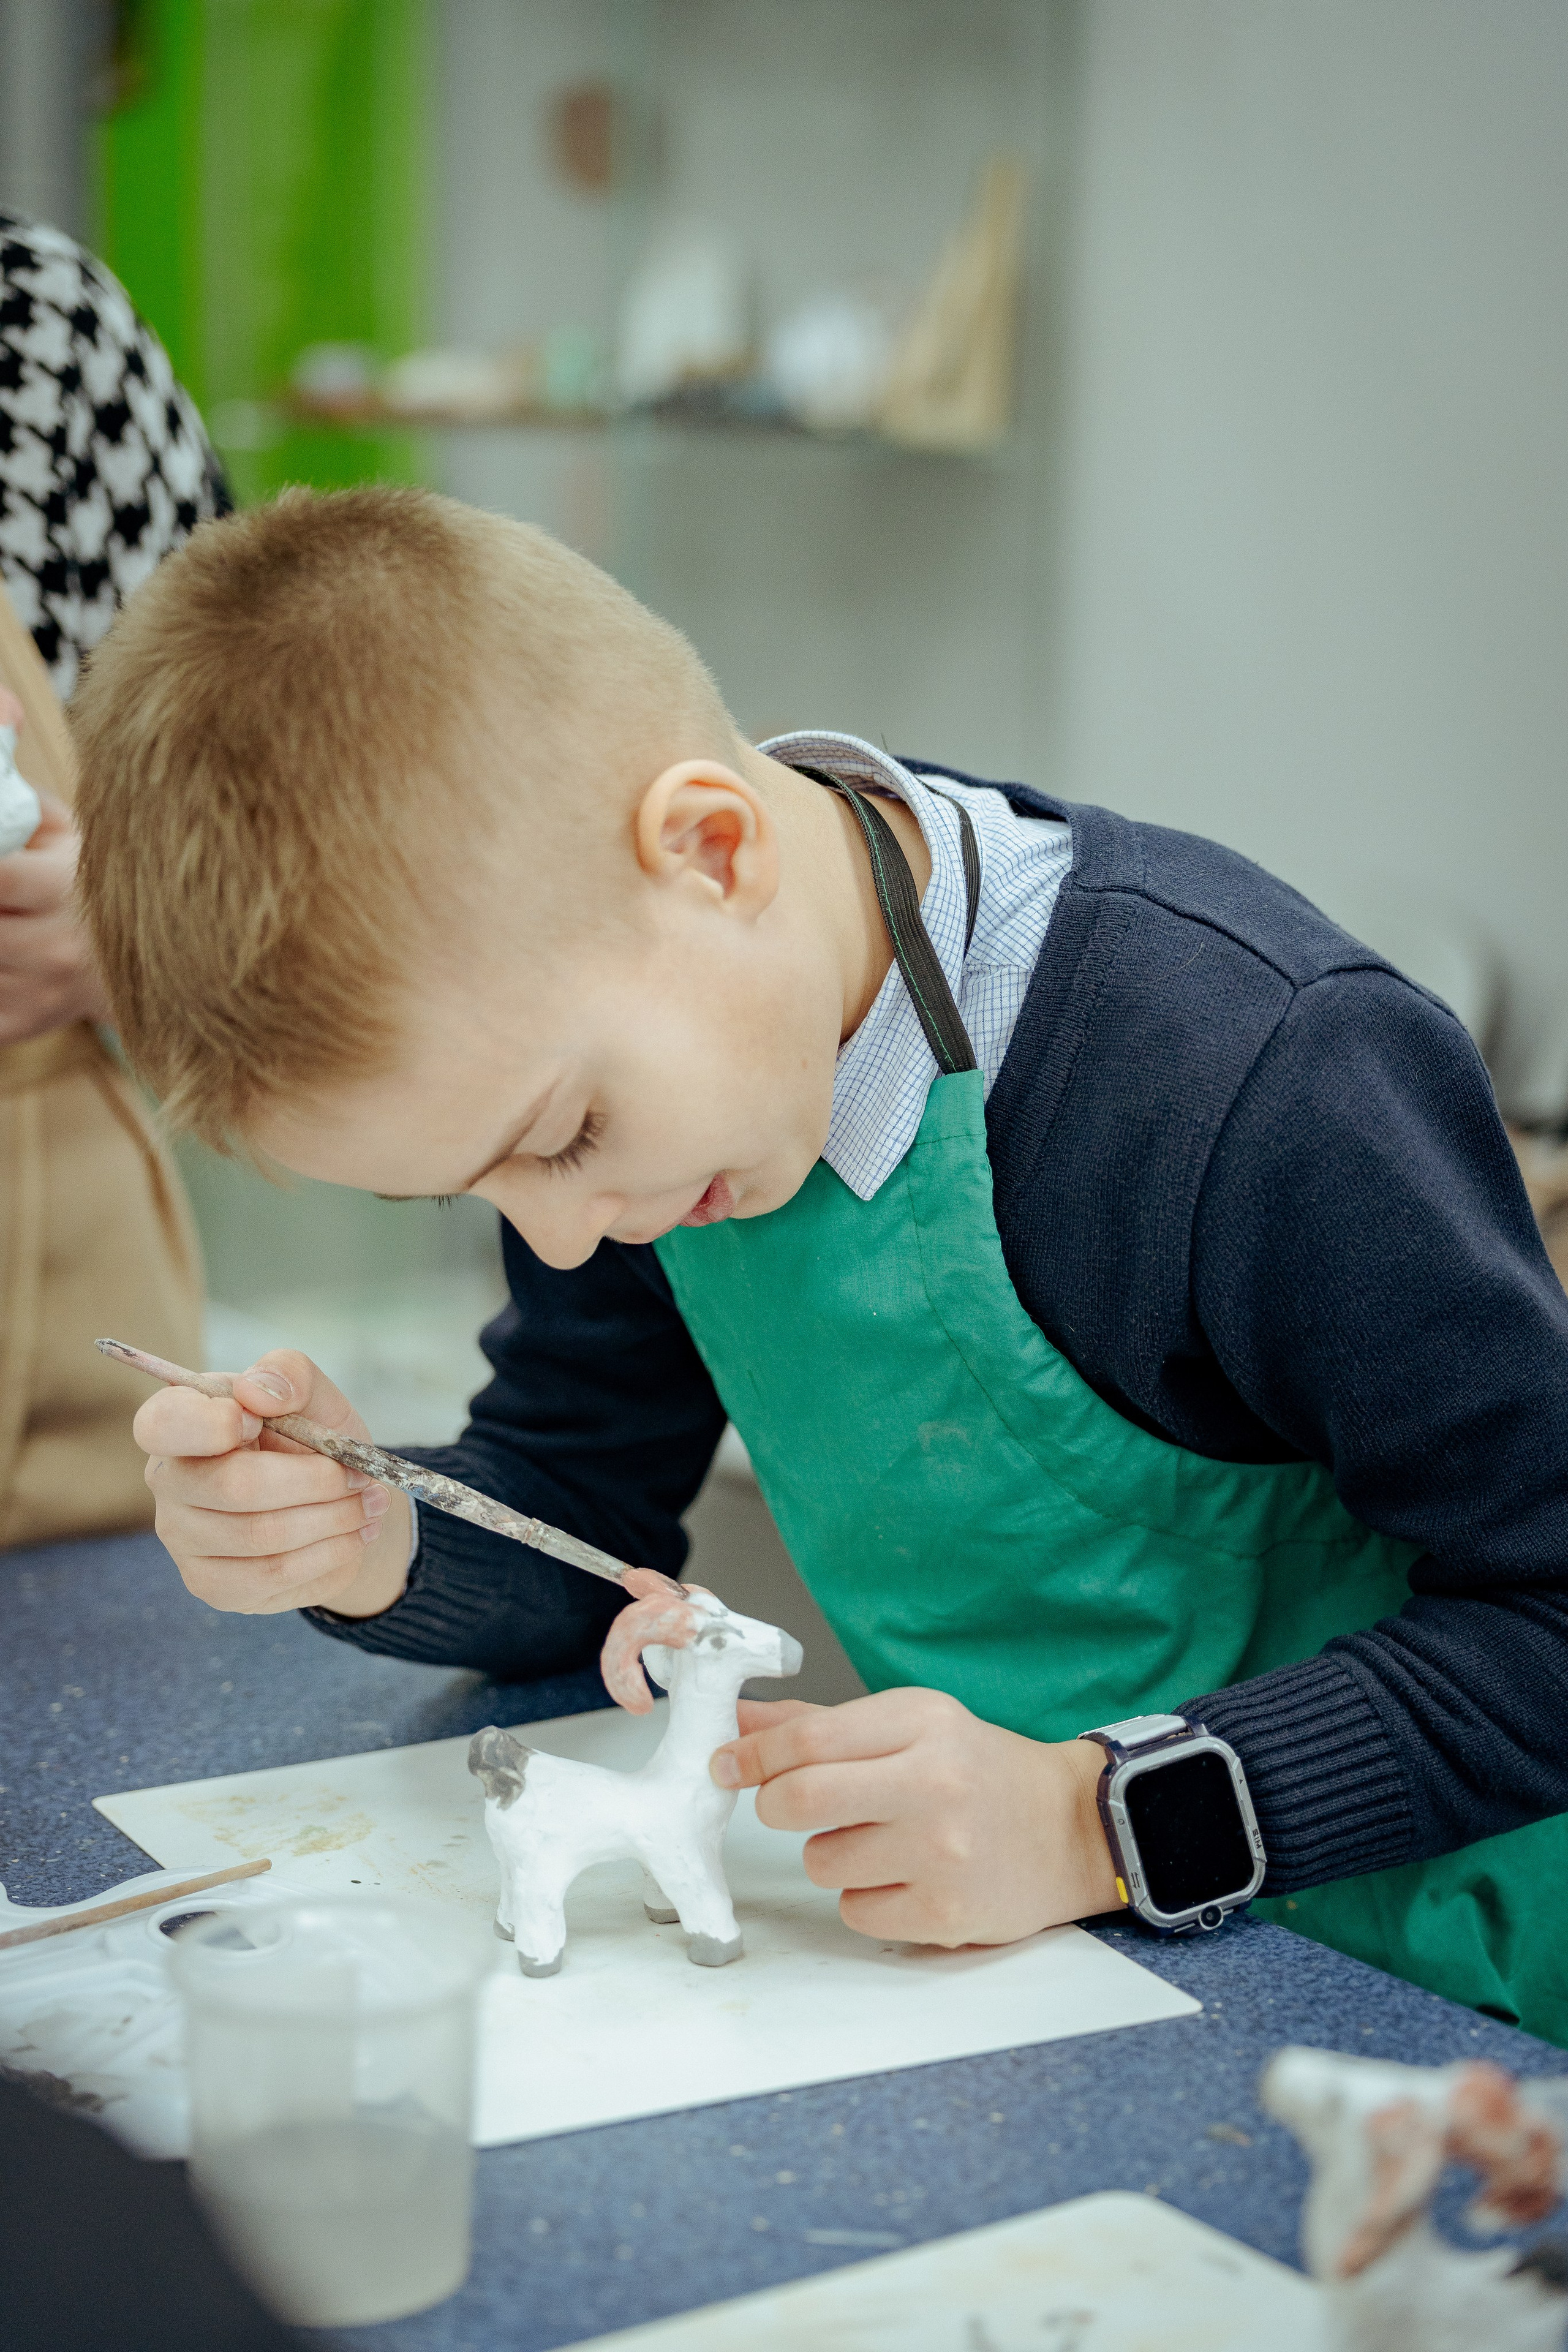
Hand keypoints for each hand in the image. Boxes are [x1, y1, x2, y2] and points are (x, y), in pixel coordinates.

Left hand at [0, 689, 105, 1042]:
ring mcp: (31, 996)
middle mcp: (51, 951)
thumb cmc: (94, 884)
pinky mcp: (14, 1027)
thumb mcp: (70, 829)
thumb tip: (2, 710)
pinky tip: (2, 951)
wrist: (157, 972)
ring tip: (6, 908)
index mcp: (65, 891)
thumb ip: (19, 789)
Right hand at [133, 1349, 412, 1616]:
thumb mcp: (314, 1394)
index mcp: (180, 1422)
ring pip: (261, 1536)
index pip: (162, 1424)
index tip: (261, 1423)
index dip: (213, 1425)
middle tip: (359, 1476)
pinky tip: (350, 1537)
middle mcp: (168, 1481)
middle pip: (233, 1487)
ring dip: (333, 1519)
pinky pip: (273, 1575)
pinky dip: (328, 1554)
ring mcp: (183, 1538)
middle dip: (317, 1481)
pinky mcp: (211, 1583)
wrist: (337, 1502)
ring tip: (367, 1504)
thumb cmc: (312, 1438)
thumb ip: (289, 1373)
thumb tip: (256, 1392)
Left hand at [711, 1688, 1121, 1947]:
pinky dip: (865, 1897)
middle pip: (800, 1800)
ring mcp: (941, 1853)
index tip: (726, 1764)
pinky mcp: (946, 1913)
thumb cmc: (977, 1770)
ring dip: (832, 1853)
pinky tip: (905, 1877)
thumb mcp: (910, 1723)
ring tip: (881, 1840)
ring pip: (821, 1862)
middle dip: (777, 1806)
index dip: (753, 1755)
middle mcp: (932, 1784)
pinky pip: (855, 1911)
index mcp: (922, 1723)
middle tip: (791, 1806)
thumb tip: (737, 1720)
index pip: (810, 1738)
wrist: (1069, 1828)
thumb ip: (820, 1723)